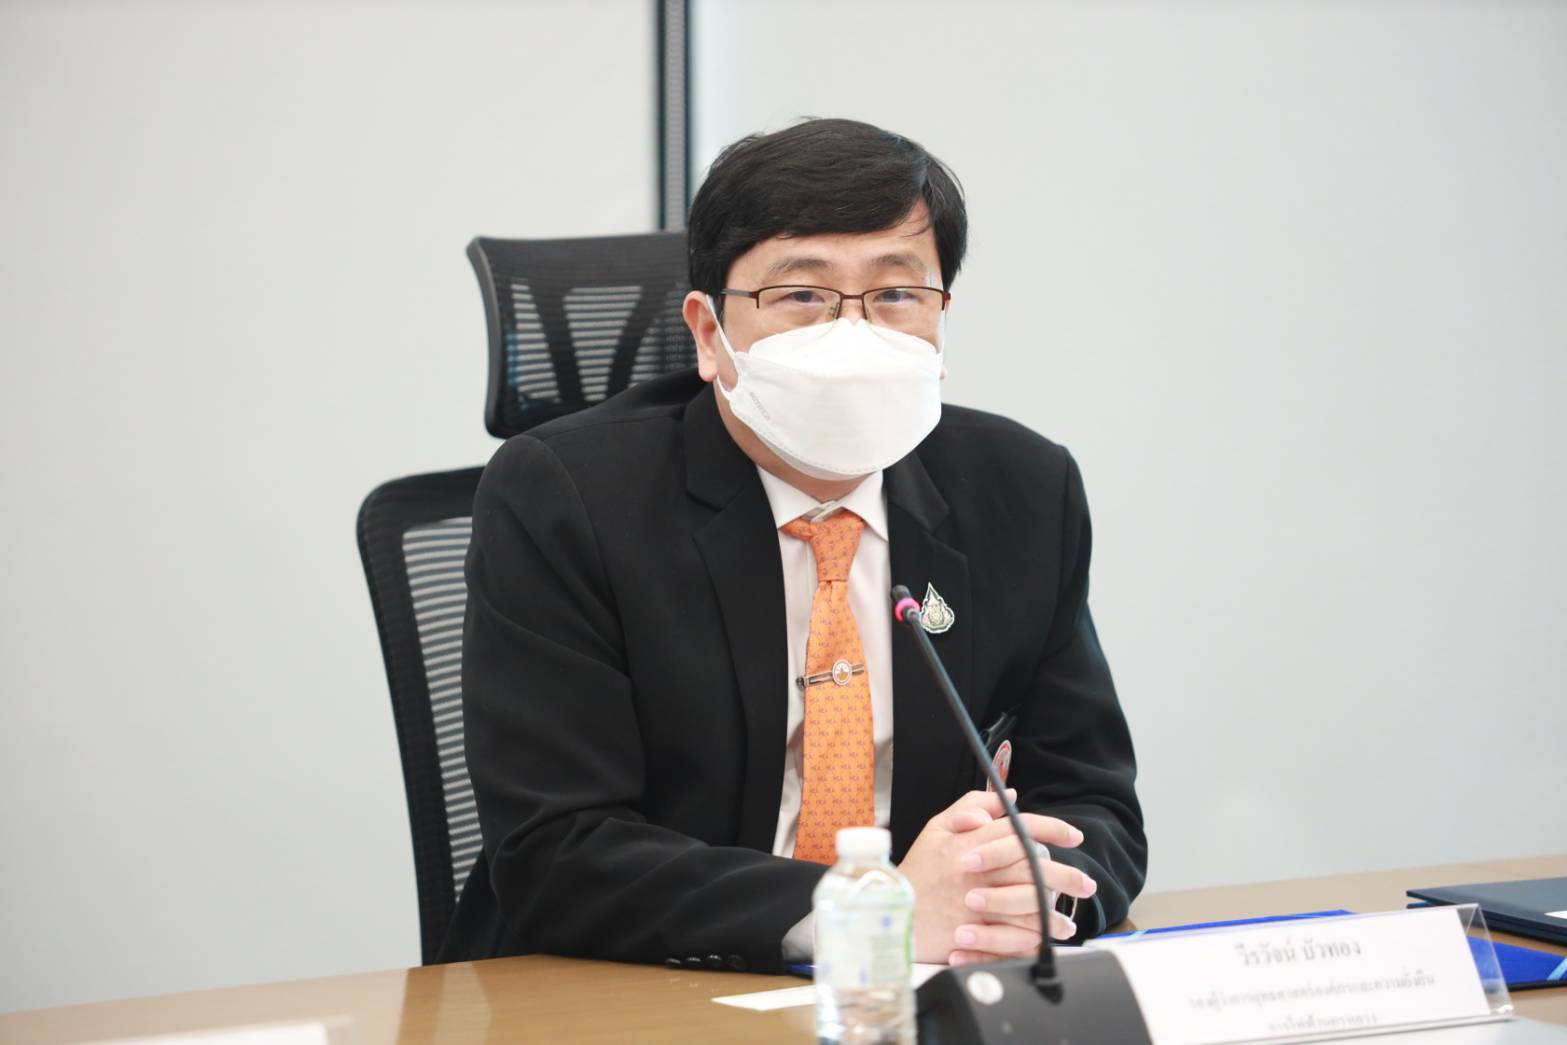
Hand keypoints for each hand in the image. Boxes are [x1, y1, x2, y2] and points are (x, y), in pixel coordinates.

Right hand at [898, 790, 1095, 964]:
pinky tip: (1047, 939)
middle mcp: (975, 871)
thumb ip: (972, 806)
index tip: (1074, 836)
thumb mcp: (937, 828)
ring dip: (1054, 912)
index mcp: (968, 842)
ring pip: (1027, 904)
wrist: (892, 912)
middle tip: (1086, 883)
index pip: (1018, 828)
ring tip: (1070, 919)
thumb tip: (1009, 796)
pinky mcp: (972, 931)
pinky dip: (1033, 936)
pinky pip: (1012, 934)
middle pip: (1031, 867)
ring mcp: (975, 903)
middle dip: (1066, 875)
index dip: (1051, 829)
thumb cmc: (917, 871)